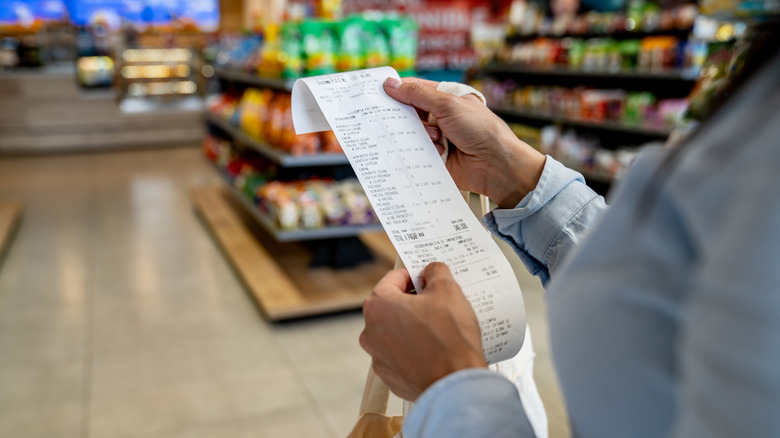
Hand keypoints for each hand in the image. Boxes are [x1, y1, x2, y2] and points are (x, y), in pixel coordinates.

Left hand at [359, 262, 486, 400]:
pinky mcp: (390, 377)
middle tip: (438, 303)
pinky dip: (415, 350)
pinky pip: (401, 355)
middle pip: (392, 306)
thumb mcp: (448, 290)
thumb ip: (436, 272)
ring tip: (440, 329)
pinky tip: (436, 350)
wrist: (455, 385)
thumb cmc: (449, 337)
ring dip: (413, 327)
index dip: (415, 275)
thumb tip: (431, 271)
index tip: (430, 280)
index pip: (394, 278)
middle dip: (413, 302)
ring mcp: (378, 358)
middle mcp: (370, 332)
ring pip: (396, 331)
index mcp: (378, 305)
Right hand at [384, 77, 546, 208]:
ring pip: (411, 133)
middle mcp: (441, 116)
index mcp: (446, 98)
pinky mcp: (435, 157)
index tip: (378, 91)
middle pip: (410, 112)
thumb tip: (391, 84)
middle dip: (403, 116)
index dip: (398, 90)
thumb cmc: (480, 129)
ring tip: (436, 138)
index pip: (415, 89)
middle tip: (390, 117)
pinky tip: (432, 152)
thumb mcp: (448, 105)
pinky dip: (419, 152)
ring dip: (418, 135)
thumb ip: (417, 95)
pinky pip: (416, 152)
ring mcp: (437, 137)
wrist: (495, 165)